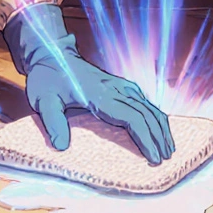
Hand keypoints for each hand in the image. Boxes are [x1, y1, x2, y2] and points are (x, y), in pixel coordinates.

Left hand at [4, 3, 174, 163]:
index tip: (154, 157)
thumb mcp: (43, 100)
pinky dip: (155, 116)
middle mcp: (115, 88)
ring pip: (149, 106)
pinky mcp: (120, 85)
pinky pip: (144, 101)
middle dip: (159, 137)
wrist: (51, 53)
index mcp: (100, 94)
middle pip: (146, 114)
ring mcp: (119, 85)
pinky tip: (159, 127)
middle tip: (165, 159)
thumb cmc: (47, 78)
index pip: (132, 118)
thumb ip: (52, 122)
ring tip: (168, 147)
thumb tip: (61, 147)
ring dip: (161, 127)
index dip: (146, 138)